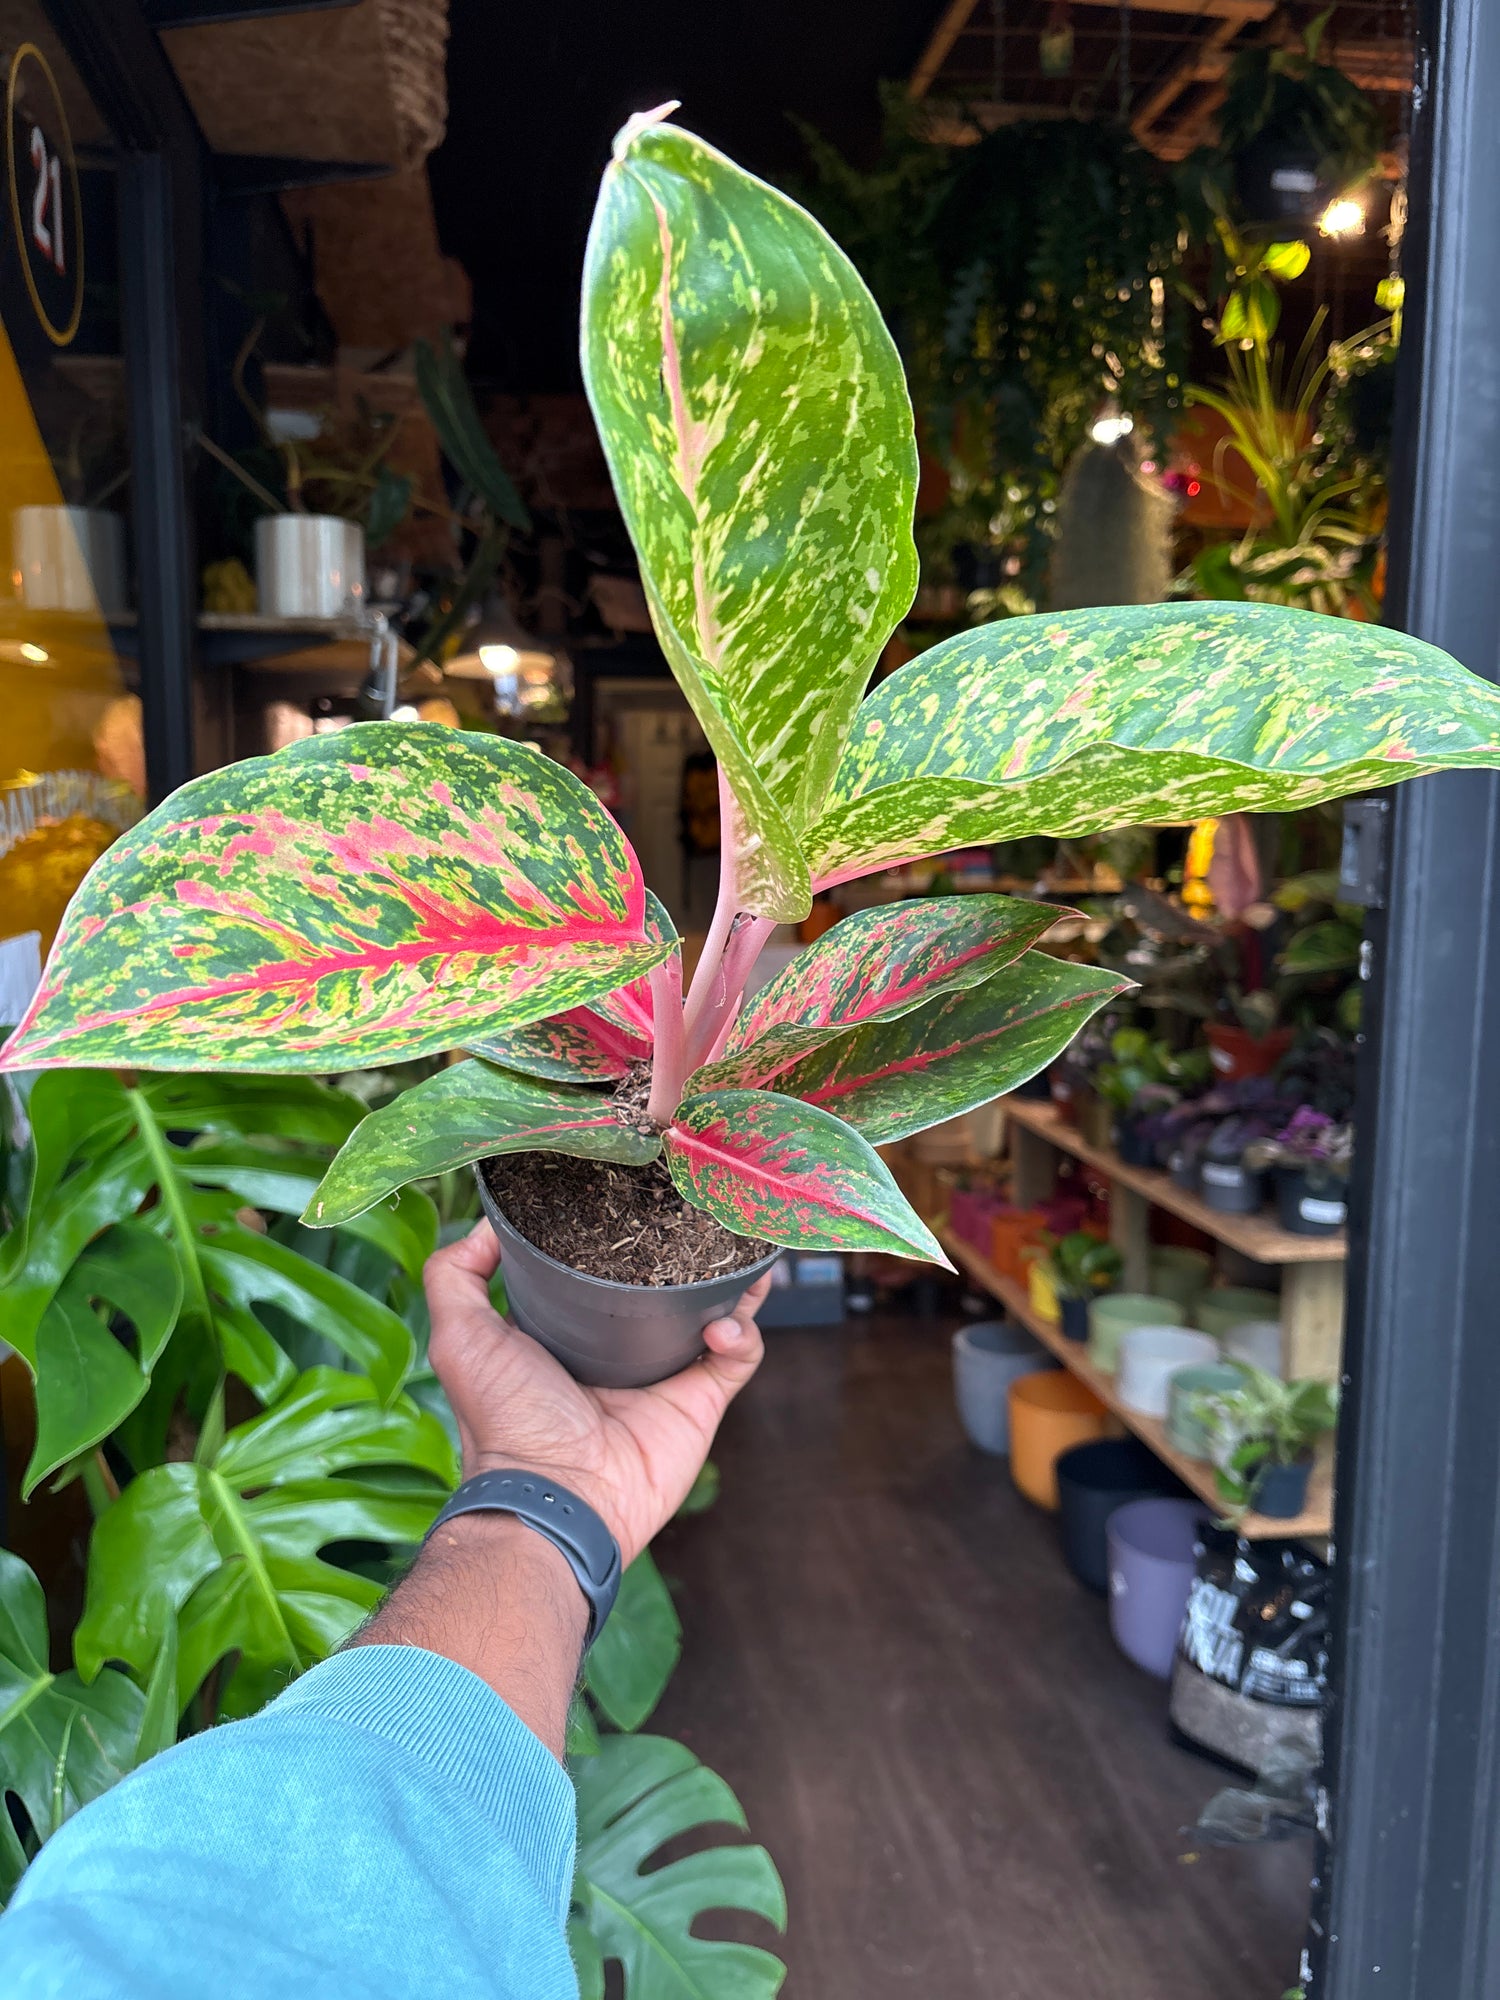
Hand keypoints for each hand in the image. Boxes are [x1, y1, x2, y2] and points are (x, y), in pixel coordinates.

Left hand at [424, 1221, 770, 1566]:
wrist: (556, 1497)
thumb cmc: (505, 1421)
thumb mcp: (461, 1338)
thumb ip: (456, 1276)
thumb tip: (486, 1224)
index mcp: (570, 1328)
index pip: (604, 1267)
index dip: (623, 1233)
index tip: (637, 1197)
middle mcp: (621, 1347)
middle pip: (670, 1283)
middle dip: (694, 1249)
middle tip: (709, 1211)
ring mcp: (665, 1373)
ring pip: (717, 1309)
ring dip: (736, 1279)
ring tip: (744, 1252)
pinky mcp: (700, 1401)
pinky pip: (739, 1355)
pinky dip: (741, 1332)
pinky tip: (722, 1324)